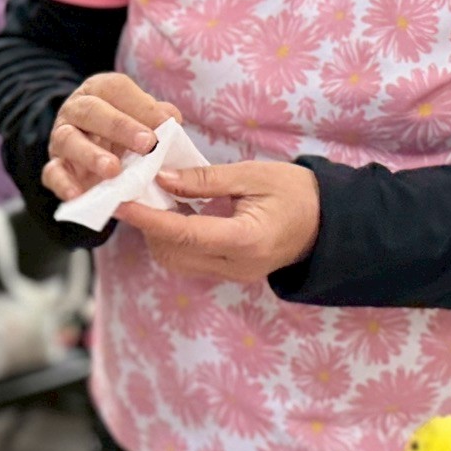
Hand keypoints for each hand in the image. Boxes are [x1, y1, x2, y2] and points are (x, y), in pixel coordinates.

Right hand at [41, 73, 177, 203]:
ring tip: (113, 170)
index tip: (165, 123)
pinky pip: (52, 173)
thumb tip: (169, 119)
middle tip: (147, 144)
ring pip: (68, 140)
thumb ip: (158, 116)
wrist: (100, 154)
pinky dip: (63, 183)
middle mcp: (76, 109)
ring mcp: (62, 138)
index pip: (115, 89)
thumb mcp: (145, 118)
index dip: (141, 105)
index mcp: (100, 90)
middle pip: (91, 111)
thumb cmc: (128, 132)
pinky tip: (77, 194)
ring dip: (91, 155)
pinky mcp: (55, 166)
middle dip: (120, 127)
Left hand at [119, 160, 320, 281]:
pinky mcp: (232, 274)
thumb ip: (205, 180)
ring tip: (158, 200)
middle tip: (139, 192)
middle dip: (149, 226)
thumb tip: (162, 179)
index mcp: (245, 240)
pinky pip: (191, 262)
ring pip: (177, 262)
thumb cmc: (298, 192)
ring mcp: (234, 275)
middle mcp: (236, 266)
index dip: (146, 219)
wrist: (331, 223)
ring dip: (160, 235)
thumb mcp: (253, 175)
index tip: (120, 203)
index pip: (182, 234)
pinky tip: (177, 213)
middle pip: (172, 253)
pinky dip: (175, 240)